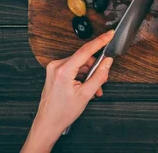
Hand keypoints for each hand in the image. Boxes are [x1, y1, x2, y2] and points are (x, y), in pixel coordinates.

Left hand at [21, 31, 114, 152]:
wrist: (48, 123)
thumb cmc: (63, 112)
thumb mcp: (86, 95)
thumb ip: (99, 76)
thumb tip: (107, 62)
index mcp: (63, 70)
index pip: (86, 50)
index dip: (100, 41)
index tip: (109, 34)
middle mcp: (56, 66)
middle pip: (84, 59)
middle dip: (95, 69)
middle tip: (101, 82)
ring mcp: (54, 68)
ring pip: (79, 64)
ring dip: (88, 75)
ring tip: (92, 90)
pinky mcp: (55, 72)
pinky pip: (73, 68)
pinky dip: (81, 77)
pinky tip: (85, 87)